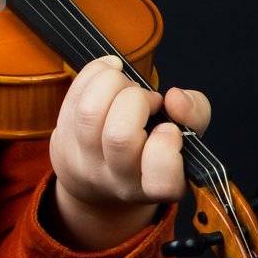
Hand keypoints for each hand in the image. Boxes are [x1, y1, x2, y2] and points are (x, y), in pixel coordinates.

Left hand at [47, 55, 211, 249]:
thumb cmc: (150, 152)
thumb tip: (175, 97)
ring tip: (124, 86)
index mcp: (154, 186)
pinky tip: (109, 72)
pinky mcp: (62, 138)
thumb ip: (195, 115)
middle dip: (136, 101)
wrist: (96, 179)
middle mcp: (117, 179)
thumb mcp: (185, 139)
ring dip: (112, 83)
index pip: (161, 181)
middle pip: (119, 136)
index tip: (168, 129)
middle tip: (146, 100)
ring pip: (90, 112)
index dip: (166, 148)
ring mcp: (84, 161)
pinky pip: (73, 95)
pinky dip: (94, 73)